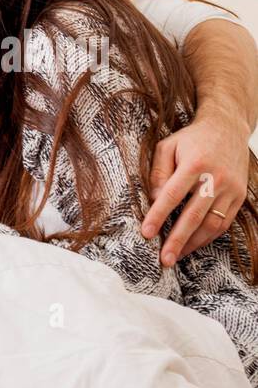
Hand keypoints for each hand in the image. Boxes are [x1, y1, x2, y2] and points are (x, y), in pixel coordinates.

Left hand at [142, 111, 253, 264]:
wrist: (228, 128)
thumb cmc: (191, 139)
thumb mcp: (167, 147)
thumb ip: (158, 172)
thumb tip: (155, 199)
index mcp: (195, 164)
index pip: (173, 195)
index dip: (159, 216)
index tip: (146, 234)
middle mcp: (217, 178)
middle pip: (195, 215)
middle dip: (178, 240)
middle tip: (164, 259)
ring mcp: (231, 188)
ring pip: (212, 223)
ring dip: (193, 243)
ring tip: (176, 257)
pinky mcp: (240, 196)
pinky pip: (225, 222)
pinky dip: (208, 237)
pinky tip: (193, 245)